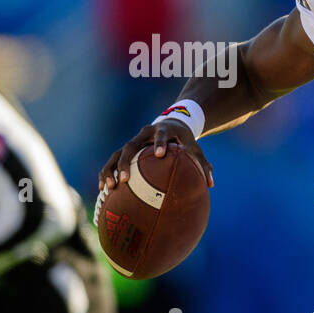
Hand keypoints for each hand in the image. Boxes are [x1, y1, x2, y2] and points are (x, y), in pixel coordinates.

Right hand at [98, 120, 213, 192]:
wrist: (172, 124)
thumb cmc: (185, 140)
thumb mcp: (195, 148)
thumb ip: (202, 164)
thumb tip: (210, 184)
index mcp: (164, 130)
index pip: (162, 135)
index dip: (160, 143)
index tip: (160, 154)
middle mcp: (144, 134)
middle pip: (131, 145)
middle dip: (126, 162)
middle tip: (125, 179)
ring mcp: (133, 141)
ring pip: (117, 153)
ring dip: (111, 169)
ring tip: (109, 187)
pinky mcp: (126, 149)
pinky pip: (113, 160)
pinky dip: (107, 172)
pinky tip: (103, 188)